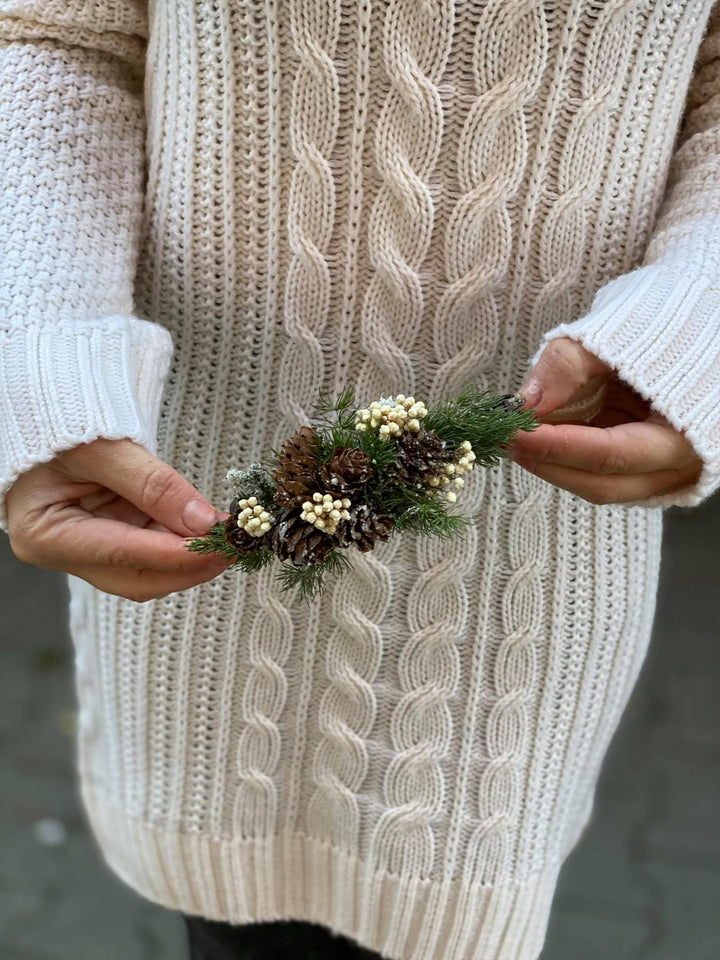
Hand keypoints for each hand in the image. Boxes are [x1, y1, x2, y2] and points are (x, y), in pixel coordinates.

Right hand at [6, 437, 233, 601]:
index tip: (222, 546)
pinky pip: (150, 549)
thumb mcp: (106, 447)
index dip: (177, 554)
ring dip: (191, 557)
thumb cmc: (61, 422)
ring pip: (148, 570)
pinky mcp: (107, 536)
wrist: (45, 406)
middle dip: (189, 567)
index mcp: (46, 534)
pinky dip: (181, 542)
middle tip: (236, 547)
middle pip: (136, 578)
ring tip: (230, 536)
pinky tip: (210, 530)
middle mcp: (62, 552)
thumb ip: (154, 485)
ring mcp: (85, 547)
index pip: (123, 555)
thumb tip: (204, 521)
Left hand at [506, 337, 702, 504]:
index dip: (556, 446)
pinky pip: (606, 478)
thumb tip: (526, 402)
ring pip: (602, 488)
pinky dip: (572, 463)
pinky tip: (545, 442)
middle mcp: (682, 464)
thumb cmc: (669, 323)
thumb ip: (571, 365)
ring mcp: (669, 473)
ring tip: (518, 438)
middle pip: (602, 483)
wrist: (708, 322)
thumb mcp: (617, 333)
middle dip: (548, 463)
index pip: (608, 452)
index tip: (512, 431)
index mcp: (685, 430)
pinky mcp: (652, 470)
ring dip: (555, 467)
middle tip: (505, 438)